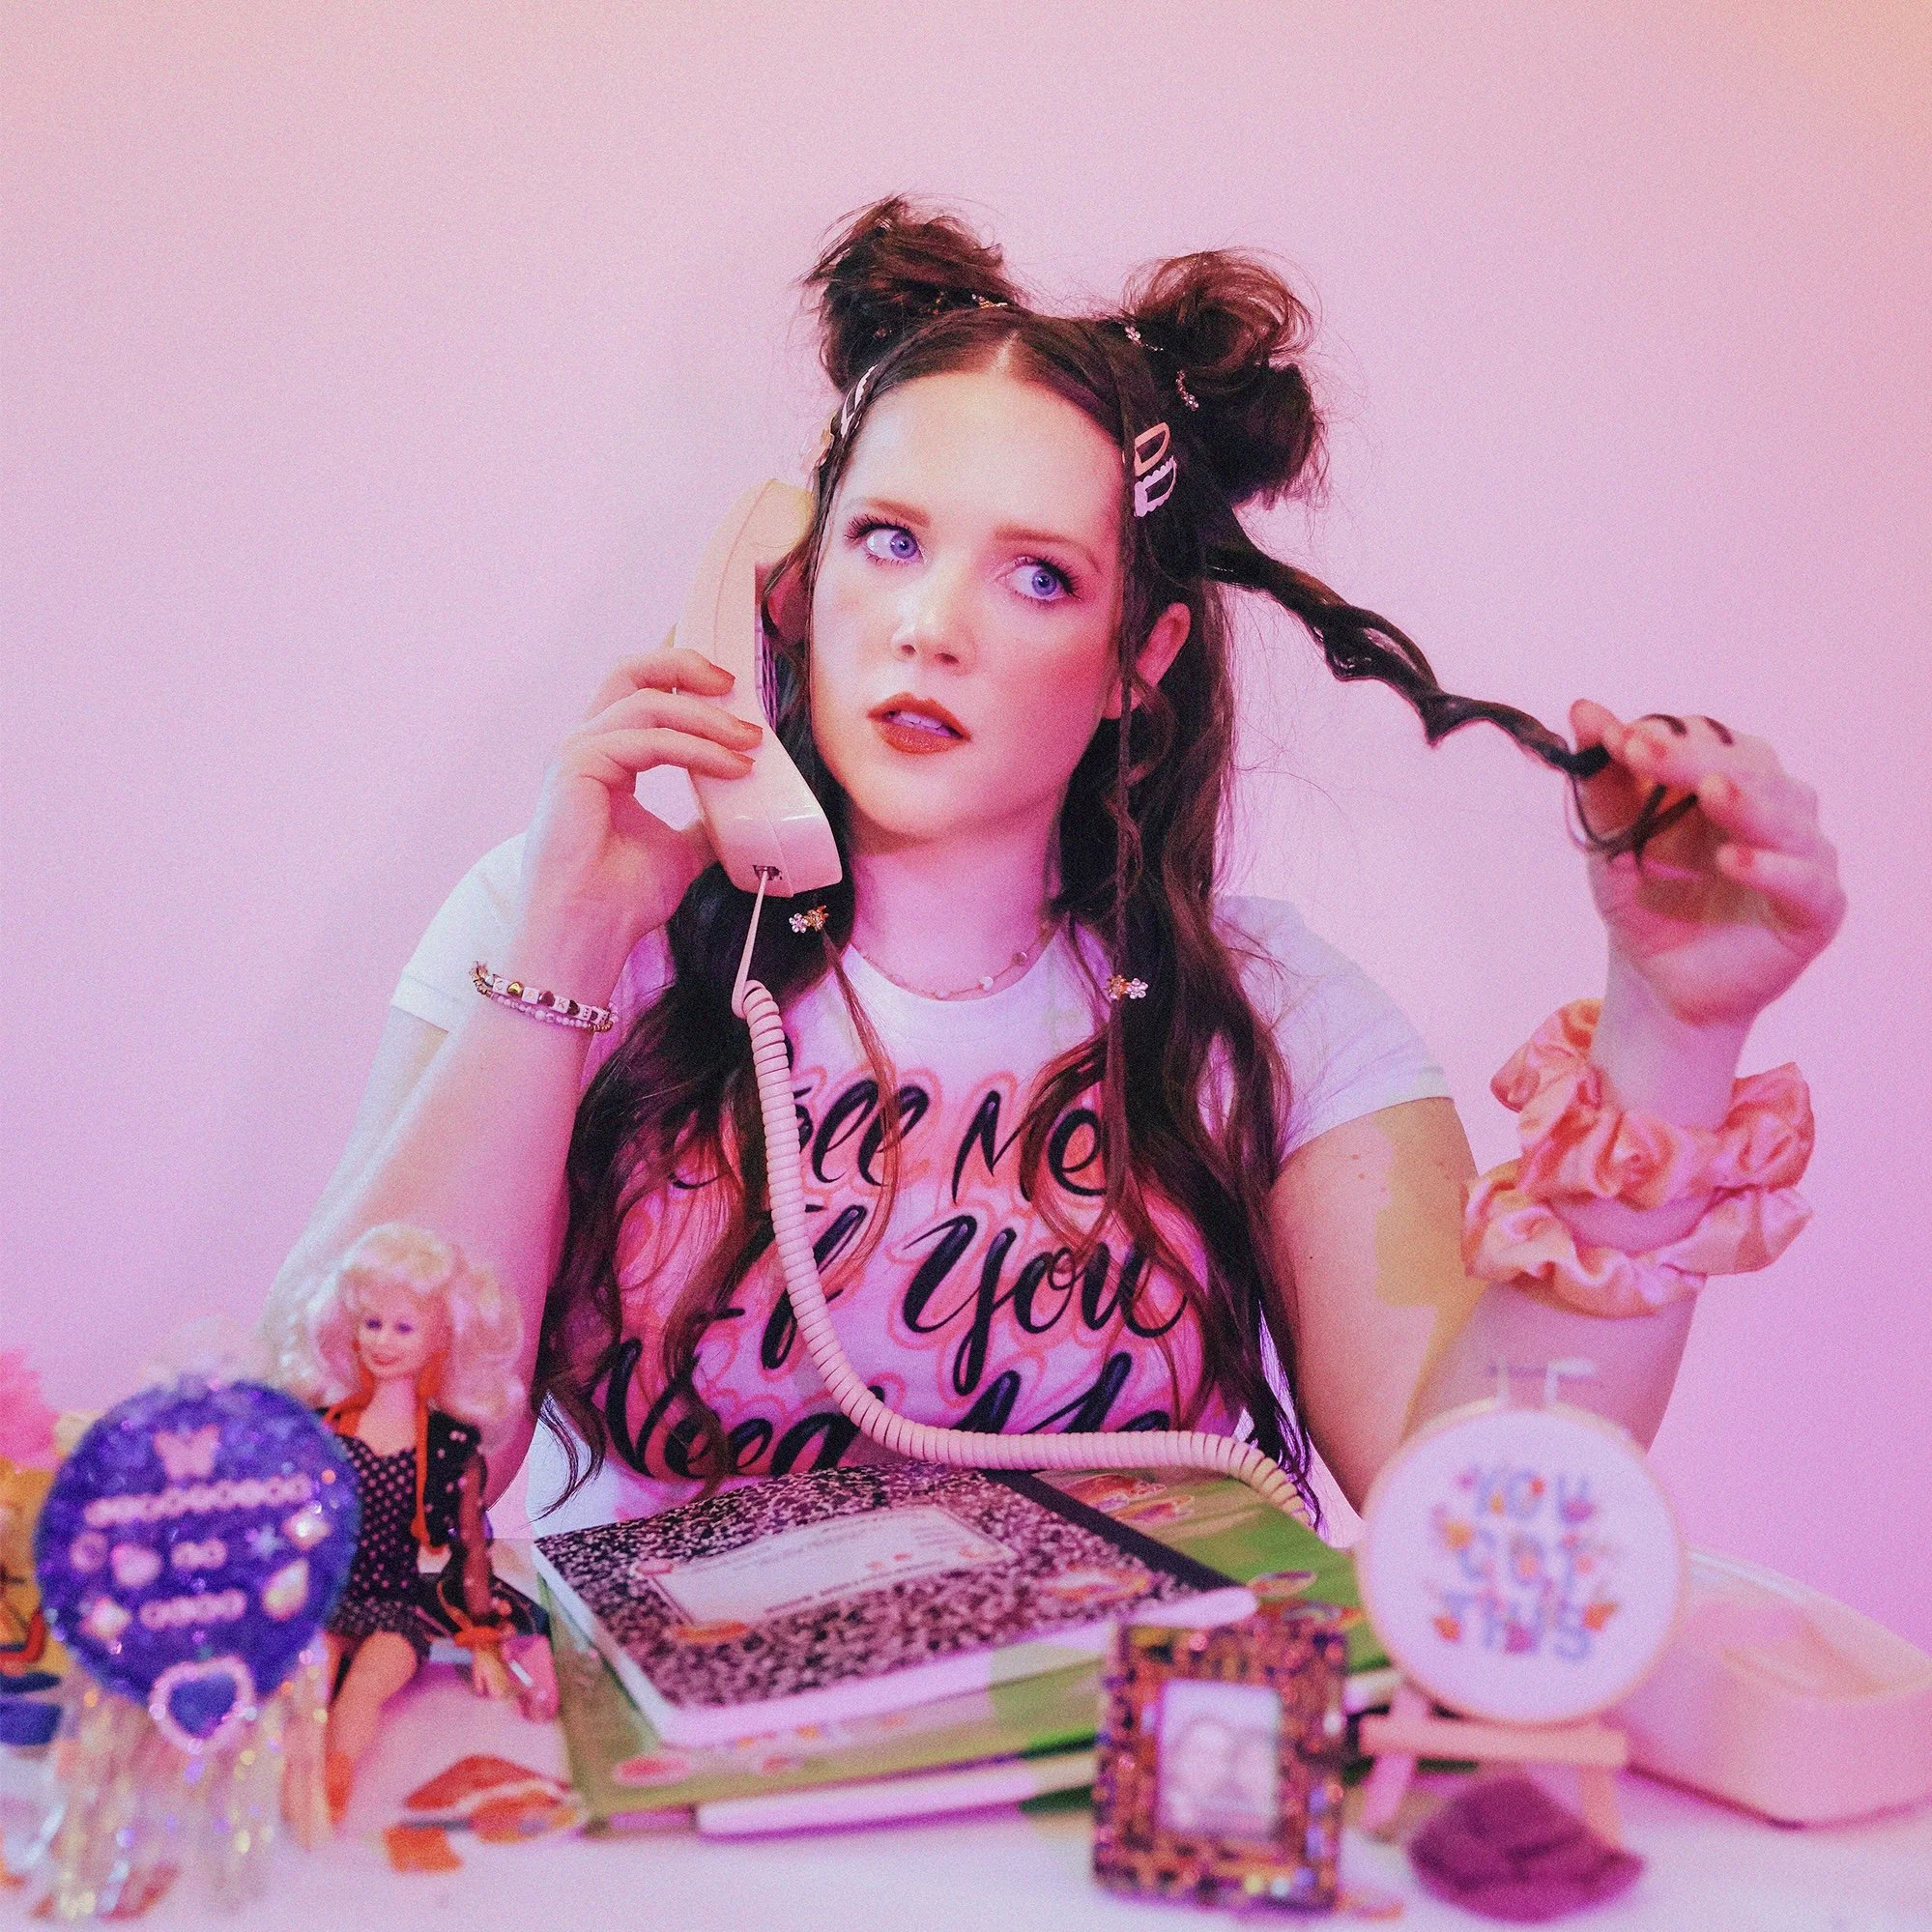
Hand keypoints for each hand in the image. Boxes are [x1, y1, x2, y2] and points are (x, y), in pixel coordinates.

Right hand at [508, 639, 759, 997]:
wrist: (590, 934)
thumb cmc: (622, 899)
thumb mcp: (681, 850)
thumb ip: (704, 823)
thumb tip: (745, 814)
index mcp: (605, 758)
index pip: (639, 692)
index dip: (678, 670)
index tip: (727, 674)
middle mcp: (586, 747)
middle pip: (631, 672)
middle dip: (684, 665)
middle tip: (735, 684)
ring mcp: (577, 753)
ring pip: (647, 703)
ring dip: (706, 718)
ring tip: (749, 741)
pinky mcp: (575, 766)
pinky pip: (646, 740)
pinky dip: (696, 750)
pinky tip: (732, 767)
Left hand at [1570, 700, 1844, 1029]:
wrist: (1659, 981)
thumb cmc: (1646, 899)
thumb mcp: (1611, 841)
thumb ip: (1602, 780)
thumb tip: (1583, 708)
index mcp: (1732, 776)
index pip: (1708, 738)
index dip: (1664, 737)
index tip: (1615, 738)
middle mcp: (1776, 804)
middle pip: (1747, 765)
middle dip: (1691, 757)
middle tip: (1642, 751)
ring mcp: (1803, 853)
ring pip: (1785, 813)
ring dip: (1745, 801)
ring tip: (1709, 791)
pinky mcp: (1818, 906)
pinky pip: (1804, 880)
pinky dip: (1771, 867)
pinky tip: (1732, 860)